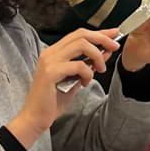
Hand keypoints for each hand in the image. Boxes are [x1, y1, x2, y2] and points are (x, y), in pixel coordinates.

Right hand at [8, 28, 121, 146]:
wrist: (35, 117)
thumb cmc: (53, 101)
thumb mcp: (75, 79)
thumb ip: (87, 66)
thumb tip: (105, 53)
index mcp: (54, 52)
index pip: (79, 35)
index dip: (99, 33)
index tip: (114, 34)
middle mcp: (50, 53)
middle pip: (81, 35)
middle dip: (102, 39)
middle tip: (114, 47)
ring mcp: (49, 61)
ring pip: (81, 45)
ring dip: (97, 56)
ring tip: (100, 69)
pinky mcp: (50, 72)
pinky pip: (77, 65)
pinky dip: (87, 73)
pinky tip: (84, 83)